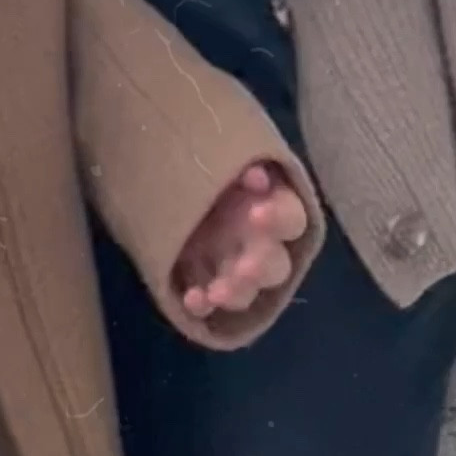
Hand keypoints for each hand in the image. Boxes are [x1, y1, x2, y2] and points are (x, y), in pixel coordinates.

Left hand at [171, 162, 308, 323]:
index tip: (257, 213)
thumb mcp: (220, 151)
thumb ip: (242, 163)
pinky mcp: (203, 282)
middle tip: (244, 267)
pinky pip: (208, 303)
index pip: (290, 218)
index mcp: (270, 205)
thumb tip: (254, 176)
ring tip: (217, 292)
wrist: (165, 171)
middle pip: (276, 264)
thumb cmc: (203, 158)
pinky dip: (201, 304)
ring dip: (236, 292)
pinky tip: (191, 299)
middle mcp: (258, 242)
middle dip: (261, 267)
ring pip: (247, 291)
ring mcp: (231, 267)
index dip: (278, 218)